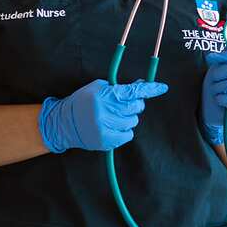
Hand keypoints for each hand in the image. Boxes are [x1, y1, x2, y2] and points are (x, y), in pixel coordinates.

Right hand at [39, 79, 166, 152]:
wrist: (63, 123)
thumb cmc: (83, 102)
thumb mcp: (98, 88)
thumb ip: (119, 88)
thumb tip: (141, 86)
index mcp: (103, 95)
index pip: (131, 91)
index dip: (149, 89)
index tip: (163, 87)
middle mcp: (104, 111)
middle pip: (136, 107)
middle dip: (135, 104)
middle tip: (124, 104)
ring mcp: (105, 127)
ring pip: (133, 121)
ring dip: (127, 118)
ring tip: (113, 117)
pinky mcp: (105, 141)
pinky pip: (128, 135)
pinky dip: (125, 131)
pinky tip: (113, 127)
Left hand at [200, 49, 226, 145]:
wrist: (215, 111)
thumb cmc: (218, 87)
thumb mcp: (218, 69)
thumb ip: (220, 60)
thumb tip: (212, 56)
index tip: (212, 58)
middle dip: (218, 75)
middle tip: (214, 81)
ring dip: (218, 88)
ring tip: (217, 92)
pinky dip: (220, 99)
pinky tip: (220, 100)